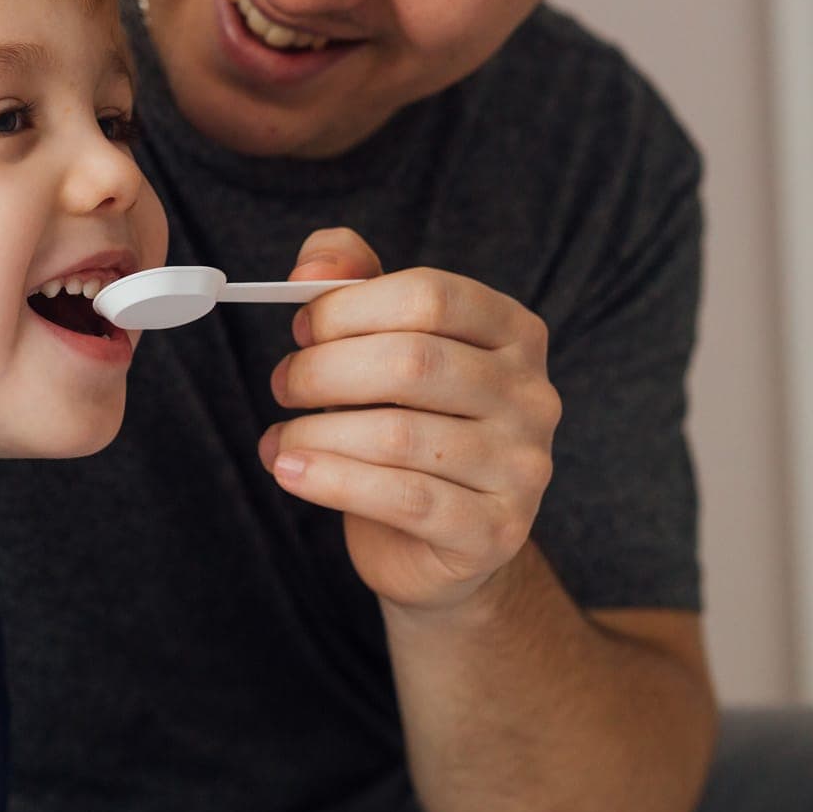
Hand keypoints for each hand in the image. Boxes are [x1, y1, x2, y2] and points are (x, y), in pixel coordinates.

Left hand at [258, 228, 560, 612]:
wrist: (439, 543)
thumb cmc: (408, 425)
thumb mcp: (383, 344)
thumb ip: (351, 284)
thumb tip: (314, 268)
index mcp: (513, 333)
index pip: (430, 295)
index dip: (350, 307)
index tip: (302, 330)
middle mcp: (532, 395)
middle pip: (413, 361)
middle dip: (325, 370)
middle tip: (284, 385)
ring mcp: (522, 466)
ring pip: (399, 435)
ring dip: (317, 432)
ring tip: (280, 440)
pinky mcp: (496, 530)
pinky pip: (403, 498)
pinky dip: (331, 480)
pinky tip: (292, 471)